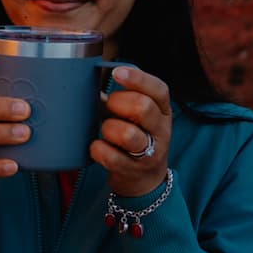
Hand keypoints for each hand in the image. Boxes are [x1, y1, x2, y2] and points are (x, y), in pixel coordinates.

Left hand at [91, 66, 170, 196]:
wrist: (145, 180)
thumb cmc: (137, 138)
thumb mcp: (138, 116)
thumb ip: (122, 100)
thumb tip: (89, 84)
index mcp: (163, 111)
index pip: (159, 90)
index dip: (138, 78)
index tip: (116, 73)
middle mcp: (161, 130)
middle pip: (143, 107)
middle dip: (118, 103)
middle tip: (109, 107)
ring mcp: (150, 153)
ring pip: (128, 134)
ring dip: (109, 128)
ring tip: (106, 130)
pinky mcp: (133, 171)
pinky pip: (112, 157)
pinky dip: (99, 149)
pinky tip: (97, 147)